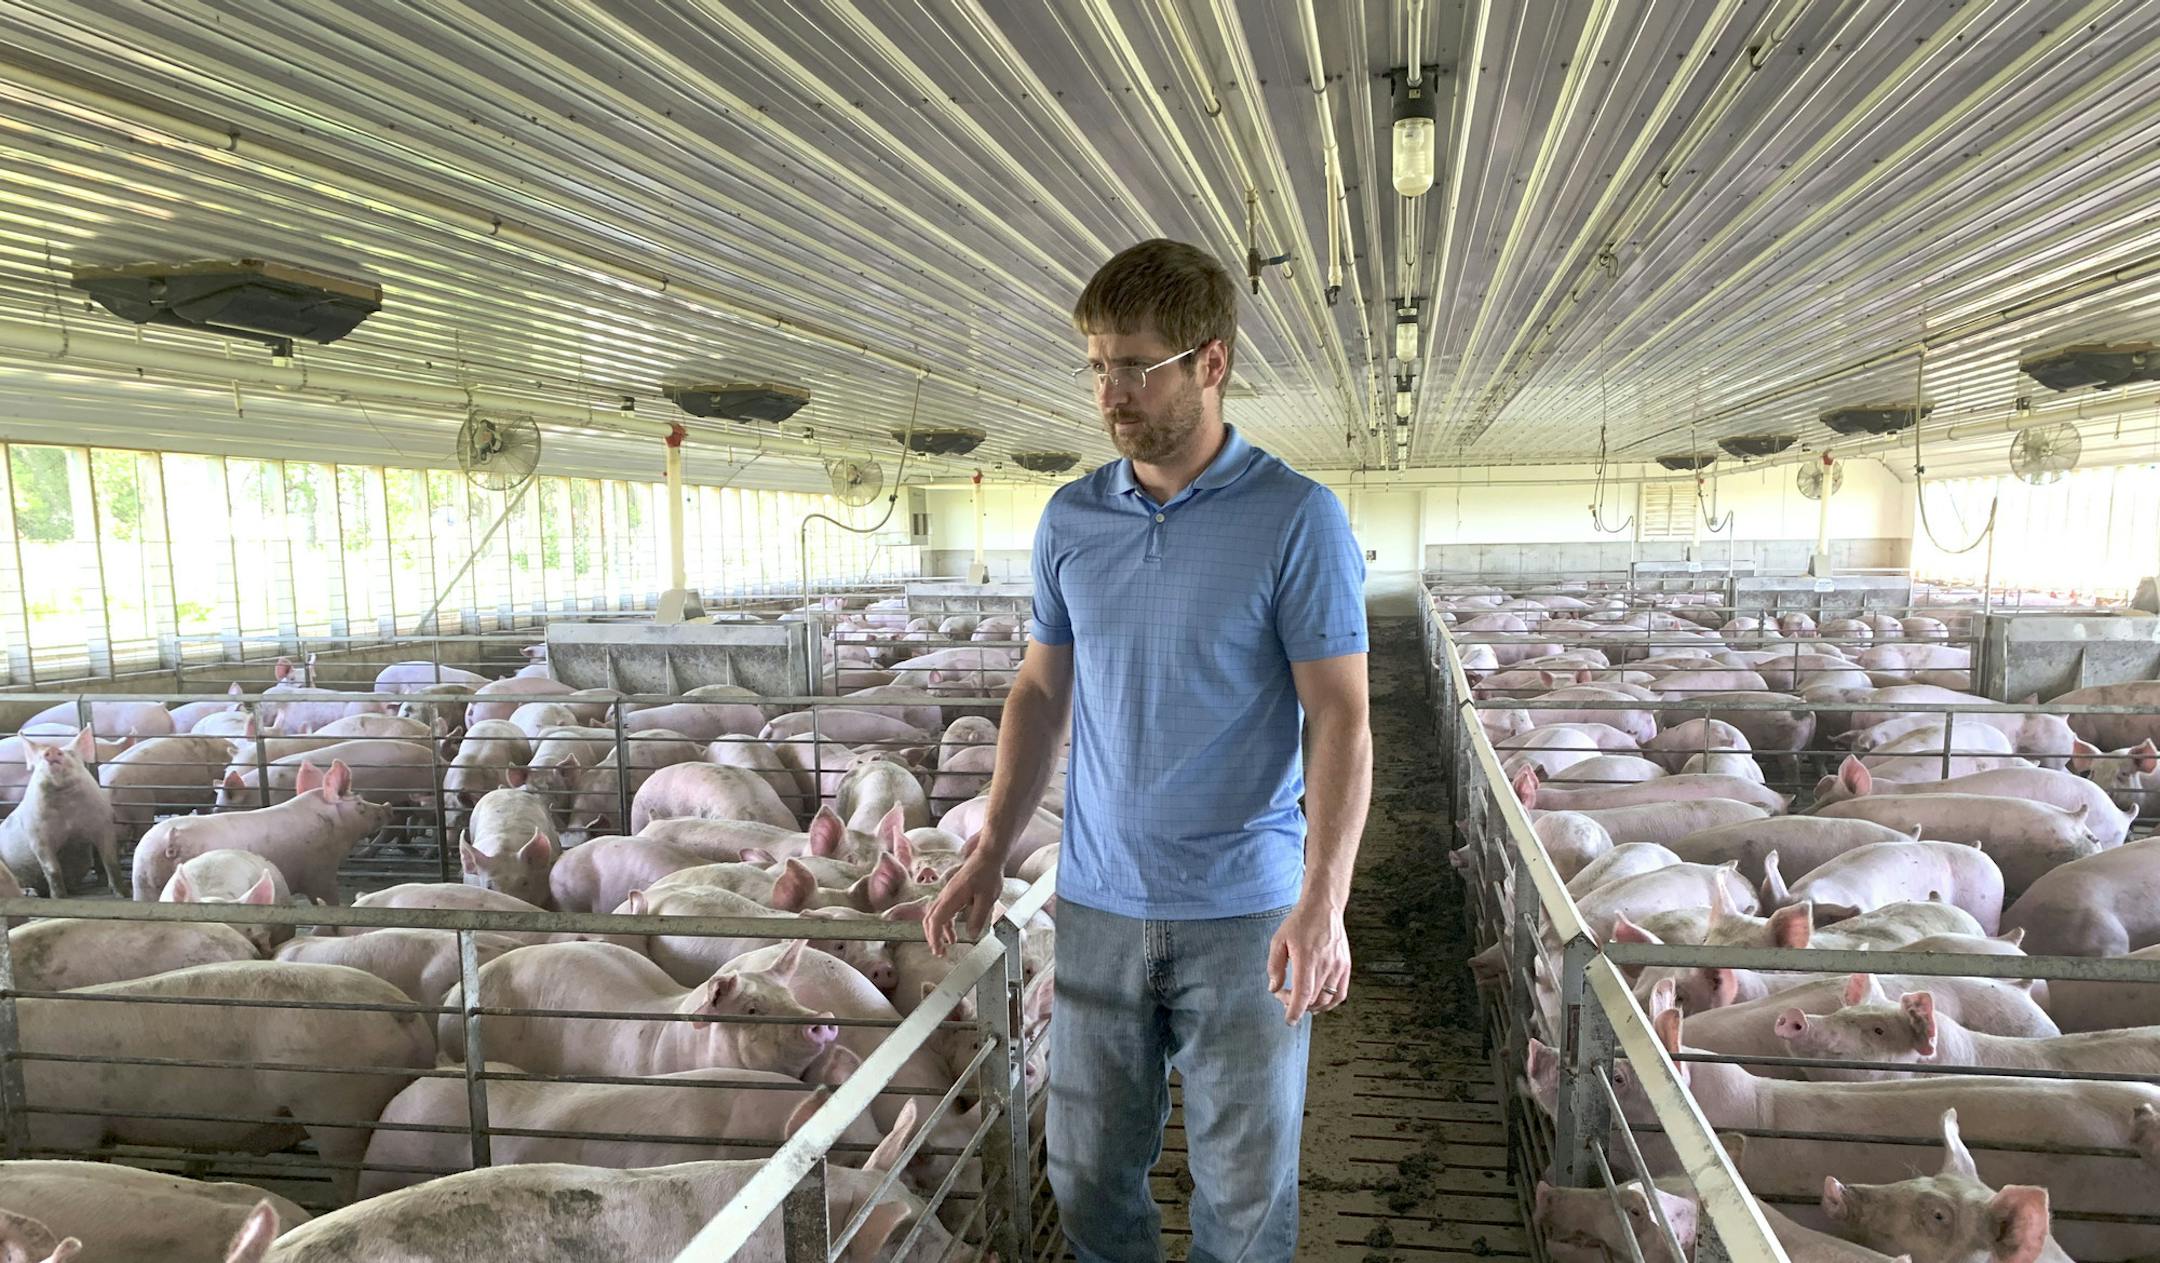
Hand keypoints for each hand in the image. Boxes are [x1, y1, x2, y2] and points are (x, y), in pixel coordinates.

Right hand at [923, 837, 1004, 957]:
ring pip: (936, 914)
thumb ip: (978, 918)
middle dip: (932, 937)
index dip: (934, 937)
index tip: (938, 950)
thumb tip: (972, 935)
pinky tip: (954, 931)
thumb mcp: (987, 899)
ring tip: (948, 945)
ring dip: (939, 931)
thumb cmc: (988, 875)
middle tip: (939, 952)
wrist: (988, 856)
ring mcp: (948, 893)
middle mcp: (946, 895)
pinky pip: (944, 910)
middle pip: (930, 918)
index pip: (936, 921)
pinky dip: (946, 923)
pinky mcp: (953, 892)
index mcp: (952, 898)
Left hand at [1268, 898, 1349, 1024]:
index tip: (1289, 1021)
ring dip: (1312, 1006)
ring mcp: (1338, 966)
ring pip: (1327, 1000)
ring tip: (1300, 1000)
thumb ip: (1275, 966)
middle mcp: (1325, 965)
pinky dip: (1329, 1003)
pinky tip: (1318, 1001)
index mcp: (1307, 958)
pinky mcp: (1345, 966)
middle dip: (1297, 1005)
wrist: (1324, 907)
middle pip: (1312, 999)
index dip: (1295, 1011)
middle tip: (1285, 997)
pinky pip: (1340, 994)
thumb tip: (1274, 988)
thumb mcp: (1279, 940)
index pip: (1303, 994)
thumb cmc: (1300, 922)